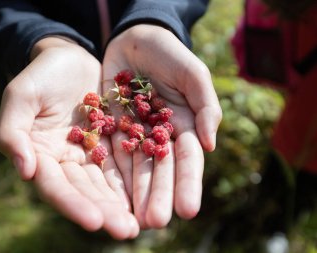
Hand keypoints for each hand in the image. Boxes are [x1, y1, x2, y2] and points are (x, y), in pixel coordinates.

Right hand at [0, 37, 138, 238]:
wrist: (69, 58)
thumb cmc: (40, 75)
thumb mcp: (21, 97)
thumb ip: (13, 132)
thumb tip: (25, 170)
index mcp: (41, 155)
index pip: (55, 186)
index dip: (73, 204)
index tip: (95, 221)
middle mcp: (66, 161)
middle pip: (85, 191)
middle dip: (105, 212)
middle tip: (126, 231)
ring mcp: (90, 153)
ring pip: (106, 183)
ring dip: (122, 204)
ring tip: (141, 223)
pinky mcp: (111, 141)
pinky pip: (123, 163)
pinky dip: (134, 179)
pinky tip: (149, 195)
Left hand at [103, 25, 221, 227]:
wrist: (134, 40)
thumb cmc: (170, 54)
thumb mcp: (193, 74)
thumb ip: (205, 106)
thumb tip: (210, 145)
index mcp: (183, 126)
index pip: (187, 161)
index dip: (187, 184)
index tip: (188, 210)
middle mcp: (159, 137)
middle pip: (159, 170)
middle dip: (158, 195)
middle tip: (155, 221)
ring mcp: (134, 134)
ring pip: (134, 168)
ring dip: (134, 194)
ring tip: (132, 218)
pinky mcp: (110, 128)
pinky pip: (109, 153)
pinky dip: (110, 173)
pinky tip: (108, 194)